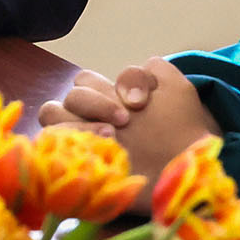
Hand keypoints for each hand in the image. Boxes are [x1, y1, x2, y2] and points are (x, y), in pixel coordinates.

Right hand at [35, 58, 217, 181]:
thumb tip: (127, 71)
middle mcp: (91, 119)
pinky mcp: (79, 166)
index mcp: (108, 99)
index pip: (84, 81)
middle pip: (69, 97)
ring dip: (77, 123)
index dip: (106, 86)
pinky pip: (49, 148)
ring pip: (51, 116)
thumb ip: (154, 69)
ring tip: (110, 138)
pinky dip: (67, 143)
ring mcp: (83, 142)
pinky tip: (96, 152)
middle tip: (124, 123)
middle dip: (95, 104)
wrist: (190, 170)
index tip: (137, 104)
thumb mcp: (176, 90)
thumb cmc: (182, 131)